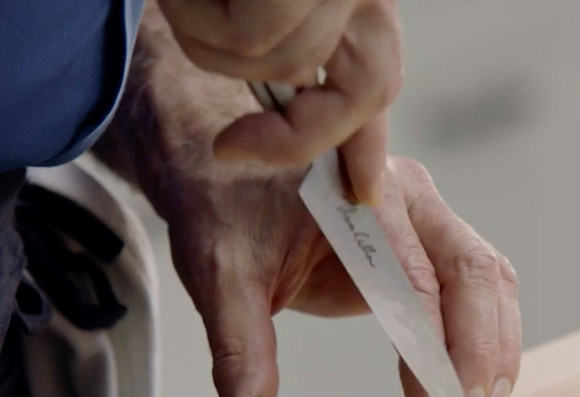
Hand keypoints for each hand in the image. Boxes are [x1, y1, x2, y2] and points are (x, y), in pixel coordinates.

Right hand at [156, 0, 401, 203]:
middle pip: (366, 90)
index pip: (380, 80)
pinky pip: (253, 37)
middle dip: (294, 135)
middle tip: (233, 147)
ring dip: (212, 42)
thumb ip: (292, 58)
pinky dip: (199, 19)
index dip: (370, 146)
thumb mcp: (258, 4)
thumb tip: (304, 117)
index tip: (360, 195)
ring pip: (285, 63)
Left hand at [160, 156, 520, 396]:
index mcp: (360, 194)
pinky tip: (480, 382)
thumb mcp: (220, 278)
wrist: (222, 163)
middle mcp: (407, 193)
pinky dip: (488, 333)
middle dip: (479, 351)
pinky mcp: (429, 239)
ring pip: (489, 277)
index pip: (416, 279)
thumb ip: (238, 353)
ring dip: (496, 346)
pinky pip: (478, 284)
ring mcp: (426, 213)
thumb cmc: (222, 211)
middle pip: (472, 272)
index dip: (431, 350)